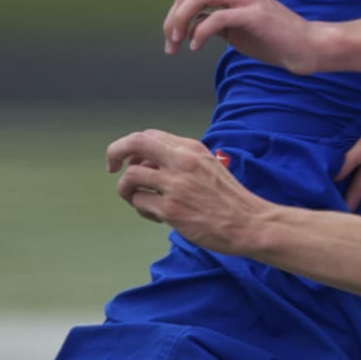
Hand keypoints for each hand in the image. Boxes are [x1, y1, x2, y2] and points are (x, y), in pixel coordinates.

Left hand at [107, 129, 267, 253]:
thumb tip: (146, 163)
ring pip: (131, 177)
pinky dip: (141, 209)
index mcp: (191, 148)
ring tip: (142, 202)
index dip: (131, 147)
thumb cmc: (229, 199)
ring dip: (127, 190)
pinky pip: (139, 203)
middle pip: (134, 143)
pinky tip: (156, 217)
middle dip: (115, 152)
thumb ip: (181, 160)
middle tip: (111, 168)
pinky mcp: (172, 210)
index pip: (148, 136)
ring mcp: (176, 185)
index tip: (129, 161)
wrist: (249, 222)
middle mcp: (182, 161)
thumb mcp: (208, 165)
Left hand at [161, 0, 322, 71]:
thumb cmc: (269, 39)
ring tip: (178, 43)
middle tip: (170, 44)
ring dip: (181, 21)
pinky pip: (217, 18)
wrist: (303, 46)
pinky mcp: (254, 13)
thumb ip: (213, 22)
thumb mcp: (234, 28)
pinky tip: (196, 47)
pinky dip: (200, 32)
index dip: (174, 16)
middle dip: (173, 19)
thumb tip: (188, 27)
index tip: (171, 40)